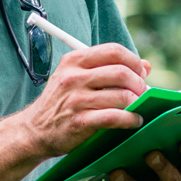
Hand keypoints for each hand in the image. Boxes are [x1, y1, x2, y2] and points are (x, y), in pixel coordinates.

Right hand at [16, 42, 151, 157]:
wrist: (35, 130)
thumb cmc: (62, 102)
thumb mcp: (77, 77)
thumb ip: (109, 68)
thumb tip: (146, 66)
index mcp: (74, 61)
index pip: (113, 51)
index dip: (133, 60)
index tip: (140, 72)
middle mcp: (73, 77)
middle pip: (121, 72)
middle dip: (139, 83)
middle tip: (143, 92)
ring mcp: (76, 100)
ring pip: (121, 96)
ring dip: (137, 103)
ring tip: (139, 108)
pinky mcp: (80, 121)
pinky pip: (115, 117)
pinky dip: (131, 119)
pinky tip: (134, 121)